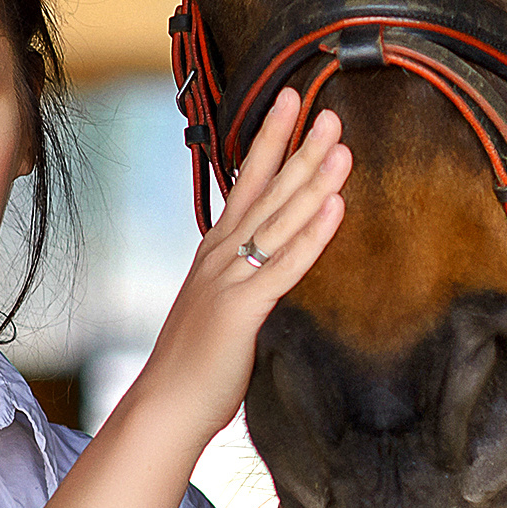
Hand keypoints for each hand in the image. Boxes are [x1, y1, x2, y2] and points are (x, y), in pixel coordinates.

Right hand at [132, 88, 350, 452]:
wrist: (166, 406)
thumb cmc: (195, 364)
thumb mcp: (220, 308)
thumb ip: (245, 280)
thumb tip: (269, 268)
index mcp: (216, 253)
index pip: (247, 183)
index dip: (269, 140)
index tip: (290, 101)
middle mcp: (221, 256)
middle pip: (266, 190)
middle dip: (298, 146)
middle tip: (325, 108)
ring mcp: (230, 279)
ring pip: (279, 219)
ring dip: (312, 179)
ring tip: (340, 143)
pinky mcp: (242, 309)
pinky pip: (286, 265)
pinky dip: (313, 234)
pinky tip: (336, 206)